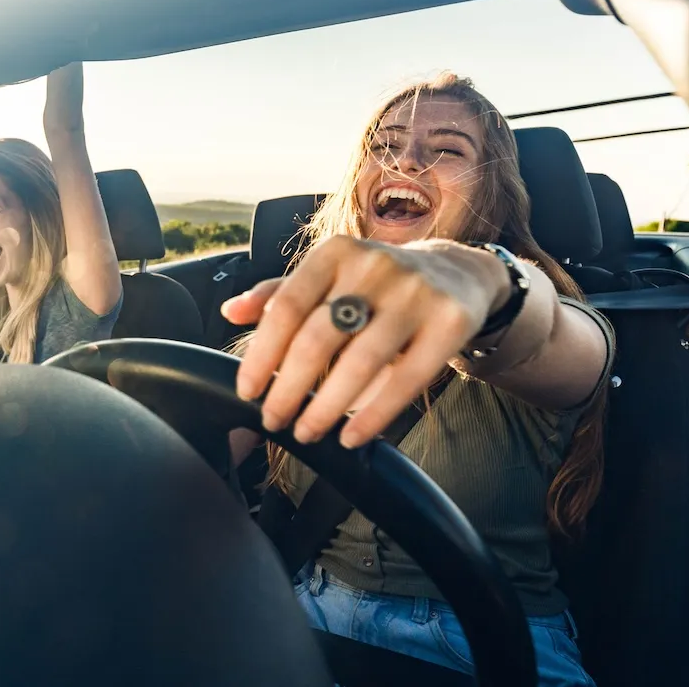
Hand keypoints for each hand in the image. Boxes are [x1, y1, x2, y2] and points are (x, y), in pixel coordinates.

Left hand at [223, 237, 509, 448]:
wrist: (457, 273)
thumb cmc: (376, 282)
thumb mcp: (329, 275)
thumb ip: (279, 294)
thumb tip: (231, 312)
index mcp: (335, 252)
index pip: (286, 307)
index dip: (261, 354)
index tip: (246, 392)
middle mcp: (374, 266)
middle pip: (318, 339)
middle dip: (288, 389)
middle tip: (273, 420)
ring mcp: (415, 292)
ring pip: (360, 363)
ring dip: (326, 407)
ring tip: (306, 431)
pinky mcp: (450, 322)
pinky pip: (405, 380)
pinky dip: (373, 415)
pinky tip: (351, 436)